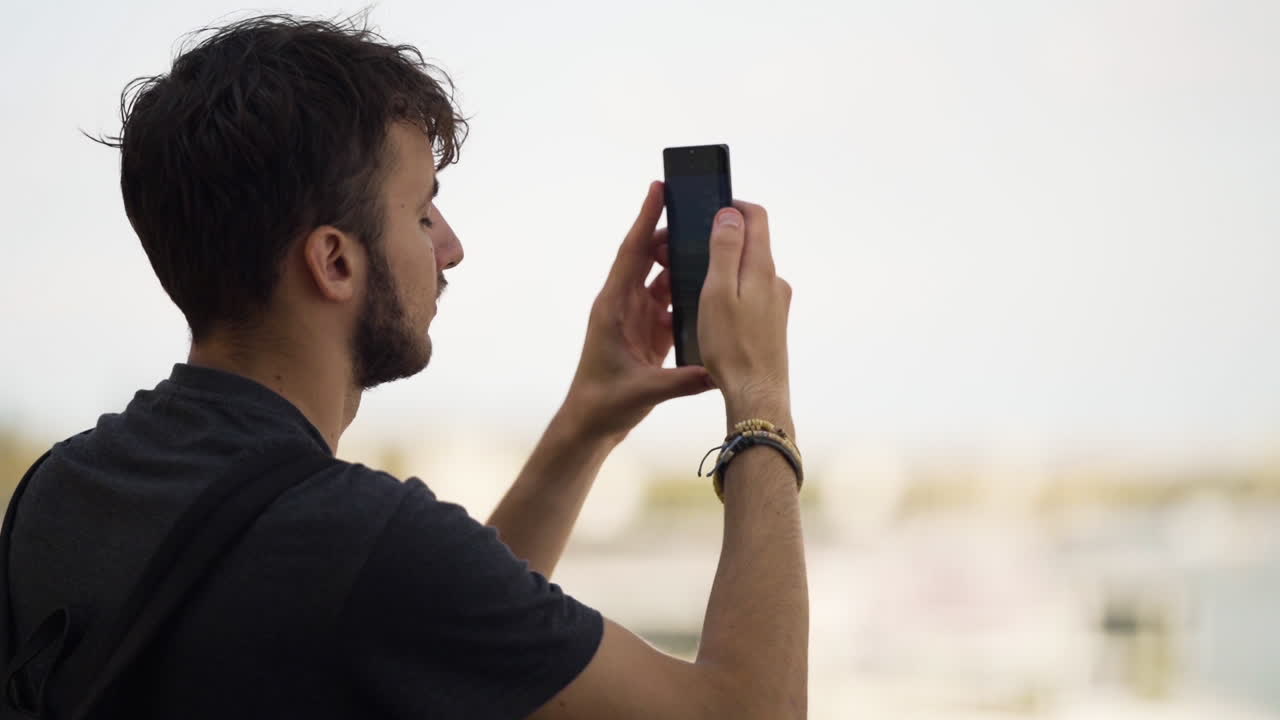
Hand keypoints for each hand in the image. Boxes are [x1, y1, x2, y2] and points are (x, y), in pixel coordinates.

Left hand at [562, 181, 714, 442]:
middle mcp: (624, 305)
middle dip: (673, 234)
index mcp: (614, 307)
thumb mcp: (643, 391)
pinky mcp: (649, 333)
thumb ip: (680, 381)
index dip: (645, 219)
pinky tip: (711, 289)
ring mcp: (637, 318)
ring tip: (712, 247)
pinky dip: (689, 294)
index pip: (632, 253)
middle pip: (649, 257)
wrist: (590, 425)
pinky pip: (672, 303)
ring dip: (683, 264)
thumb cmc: (603, 404)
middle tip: (702, 215)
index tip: (659, 187)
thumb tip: (716, 372)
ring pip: (663, 279)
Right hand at [698, 201, 792, 425]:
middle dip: (720, 237)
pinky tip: (710, 311)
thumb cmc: (732, 347)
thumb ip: (726, 249)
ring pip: (747, 271)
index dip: (731, 206)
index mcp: (762, 267)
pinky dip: (729, 291)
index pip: (755, 217)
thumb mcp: (718, 291)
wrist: (755, 393)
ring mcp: (775, 303)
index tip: (705, 210)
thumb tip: (731, 213)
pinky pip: (748, 294)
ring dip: (723, 267)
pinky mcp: (770, 323)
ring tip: (692, 283)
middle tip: (687, 249)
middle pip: (751, 243)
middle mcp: (774, 281)